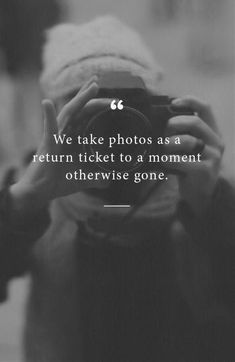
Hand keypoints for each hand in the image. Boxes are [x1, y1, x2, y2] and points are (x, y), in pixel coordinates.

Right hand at [10, 77, 108, 212]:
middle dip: (94, 97)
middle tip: (106, 86)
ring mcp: (56, 137)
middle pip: (81, 109)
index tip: (114, 99)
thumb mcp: (83, 179)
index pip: (86, 115)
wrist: (41, 191)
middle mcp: (66, 133)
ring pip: (69, 112)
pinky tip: (47, 102)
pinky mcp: (48, 145)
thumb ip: (96, 178)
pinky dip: (48, 116)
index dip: (97, 104)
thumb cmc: (59, 182)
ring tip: (94, 85)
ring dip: (81, 98)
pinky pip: (49, 129)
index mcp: (74, 137)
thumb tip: (109, 181)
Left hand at [164, 96, 223, 215]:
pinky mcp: (204, 170)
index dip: (190, 100)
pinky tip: (164, 163)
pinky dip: (168, 160)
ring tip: (163, 149)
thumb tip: (161, 121)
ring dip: (170, 143)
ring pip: (189, 141)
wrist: (200, 194)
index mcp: (213, 132)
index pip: (206, 108)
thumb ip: (183, 133)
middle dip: (174, 123)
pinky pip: (182, 160)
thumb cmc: (191, 167)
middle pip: (195, 122)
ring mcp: (212, 156)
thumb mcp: (191, 147)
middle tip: (163, 133)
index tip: (173, 103)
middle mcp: (216, 141)